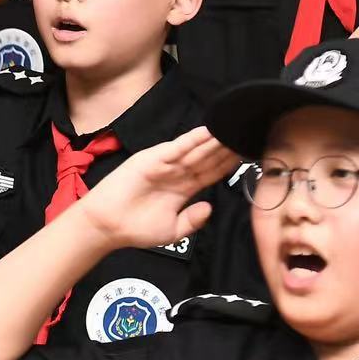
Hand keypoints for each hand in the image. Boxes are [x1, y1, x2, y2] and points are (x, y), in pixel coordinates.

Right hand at [72, 127, 235, 250]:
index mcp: (184, 188)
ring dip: (214, 141)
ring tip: (233, 129)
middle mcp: (176, 173)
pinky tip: (207, 132)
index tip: (249, 154)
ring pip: (195, 151)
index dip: (229, 164)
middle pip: (207, 158)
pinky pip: (175, 148)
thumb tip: (210, 207)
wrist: (108, 226)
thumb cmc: (136, 228)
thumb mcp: (173, 230)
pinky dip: (190, 140)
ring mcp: (165, 164)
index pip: (212, 172)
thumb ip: (193, 220)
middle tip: (249, 134)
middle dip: (226, 148)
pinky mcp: (151, 159)